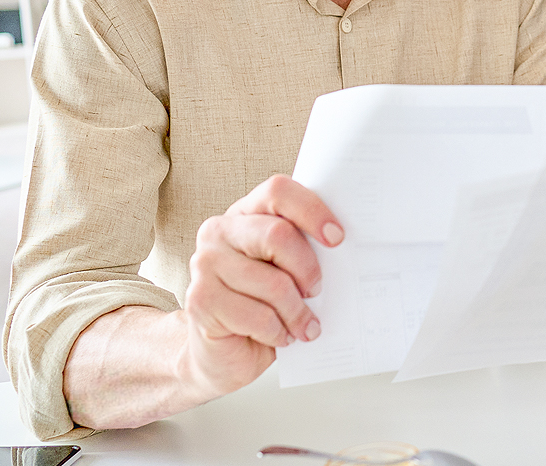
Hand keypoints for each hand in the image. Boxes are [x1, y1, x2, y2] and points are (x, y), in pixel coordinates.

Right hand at [179, 174, 342, 396]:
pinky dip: (278, 332)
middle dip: (307, 269)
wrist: (223, 354)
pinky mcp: (200, 300)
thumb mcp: (287, 271)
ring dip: (297, 312)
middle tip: (316, 291)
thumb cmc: (264, 306)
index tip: (337, 238)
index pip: (278, 192)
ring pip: (273, 283)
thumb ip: (302, 251)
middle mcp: (219, 231)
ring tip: (303, 325)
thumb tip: (345, 247)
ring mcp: (204, 264)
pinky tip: (279, 336)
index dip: (312, 211)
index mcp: (245, 213)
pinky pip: (258, 316)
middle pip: (277, 235)